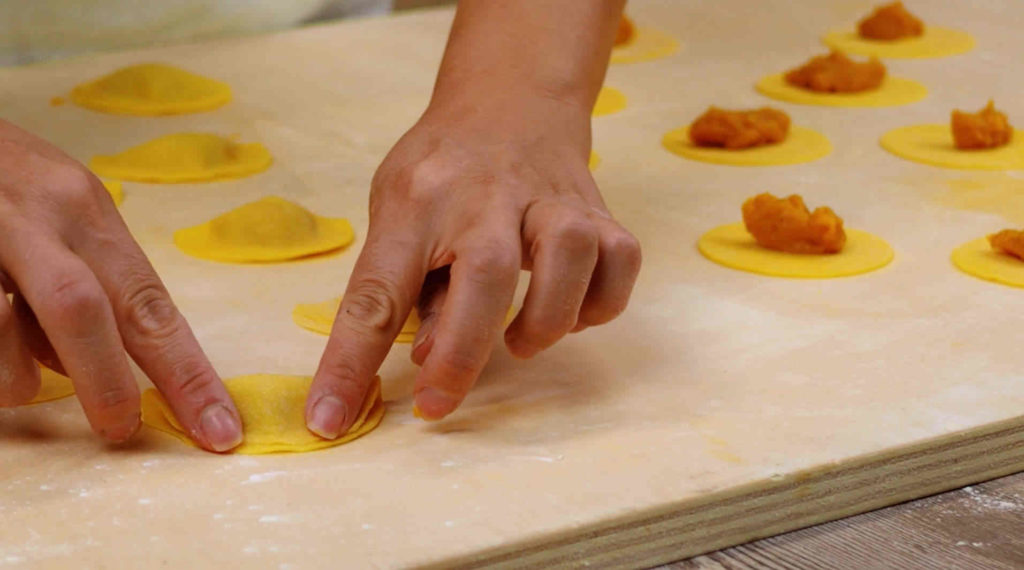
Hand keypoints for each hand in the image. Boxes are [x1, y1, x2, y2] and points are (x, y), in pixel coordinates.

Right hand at [0, 120, 241, 450]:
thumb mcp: (49, 210)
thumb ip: (79, 283)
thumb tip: (86, 371)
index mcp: (86, 208)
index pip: (150, 303)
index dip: (188, 374)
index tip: (220, 430)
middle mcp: (38, 213)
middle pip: (86, 310)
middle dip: (107, 383)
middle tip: (118, 429)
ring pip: (4, 326)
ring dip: (14, 374)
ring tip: (16, 383)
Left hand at [305, 90, 640, 436]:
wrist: (511, 100)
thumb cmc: (442, 170)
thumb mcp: (398, 210)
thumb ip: (410, 285)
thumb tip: (429, 360)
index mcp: (416, 202)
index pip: (375, 290)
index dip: (350, 362)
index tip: (330, 420)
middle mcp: (484, 196)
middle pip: (485, 271)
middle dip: (463, 351)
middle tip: (439, 400)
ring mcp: (548, 198)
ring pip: (570, 255)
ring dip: (547, 319)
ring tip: (518, 343)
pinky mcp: (597, 208)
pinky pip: (620, 260)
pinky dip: (601, 303)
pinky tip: (571, 311)